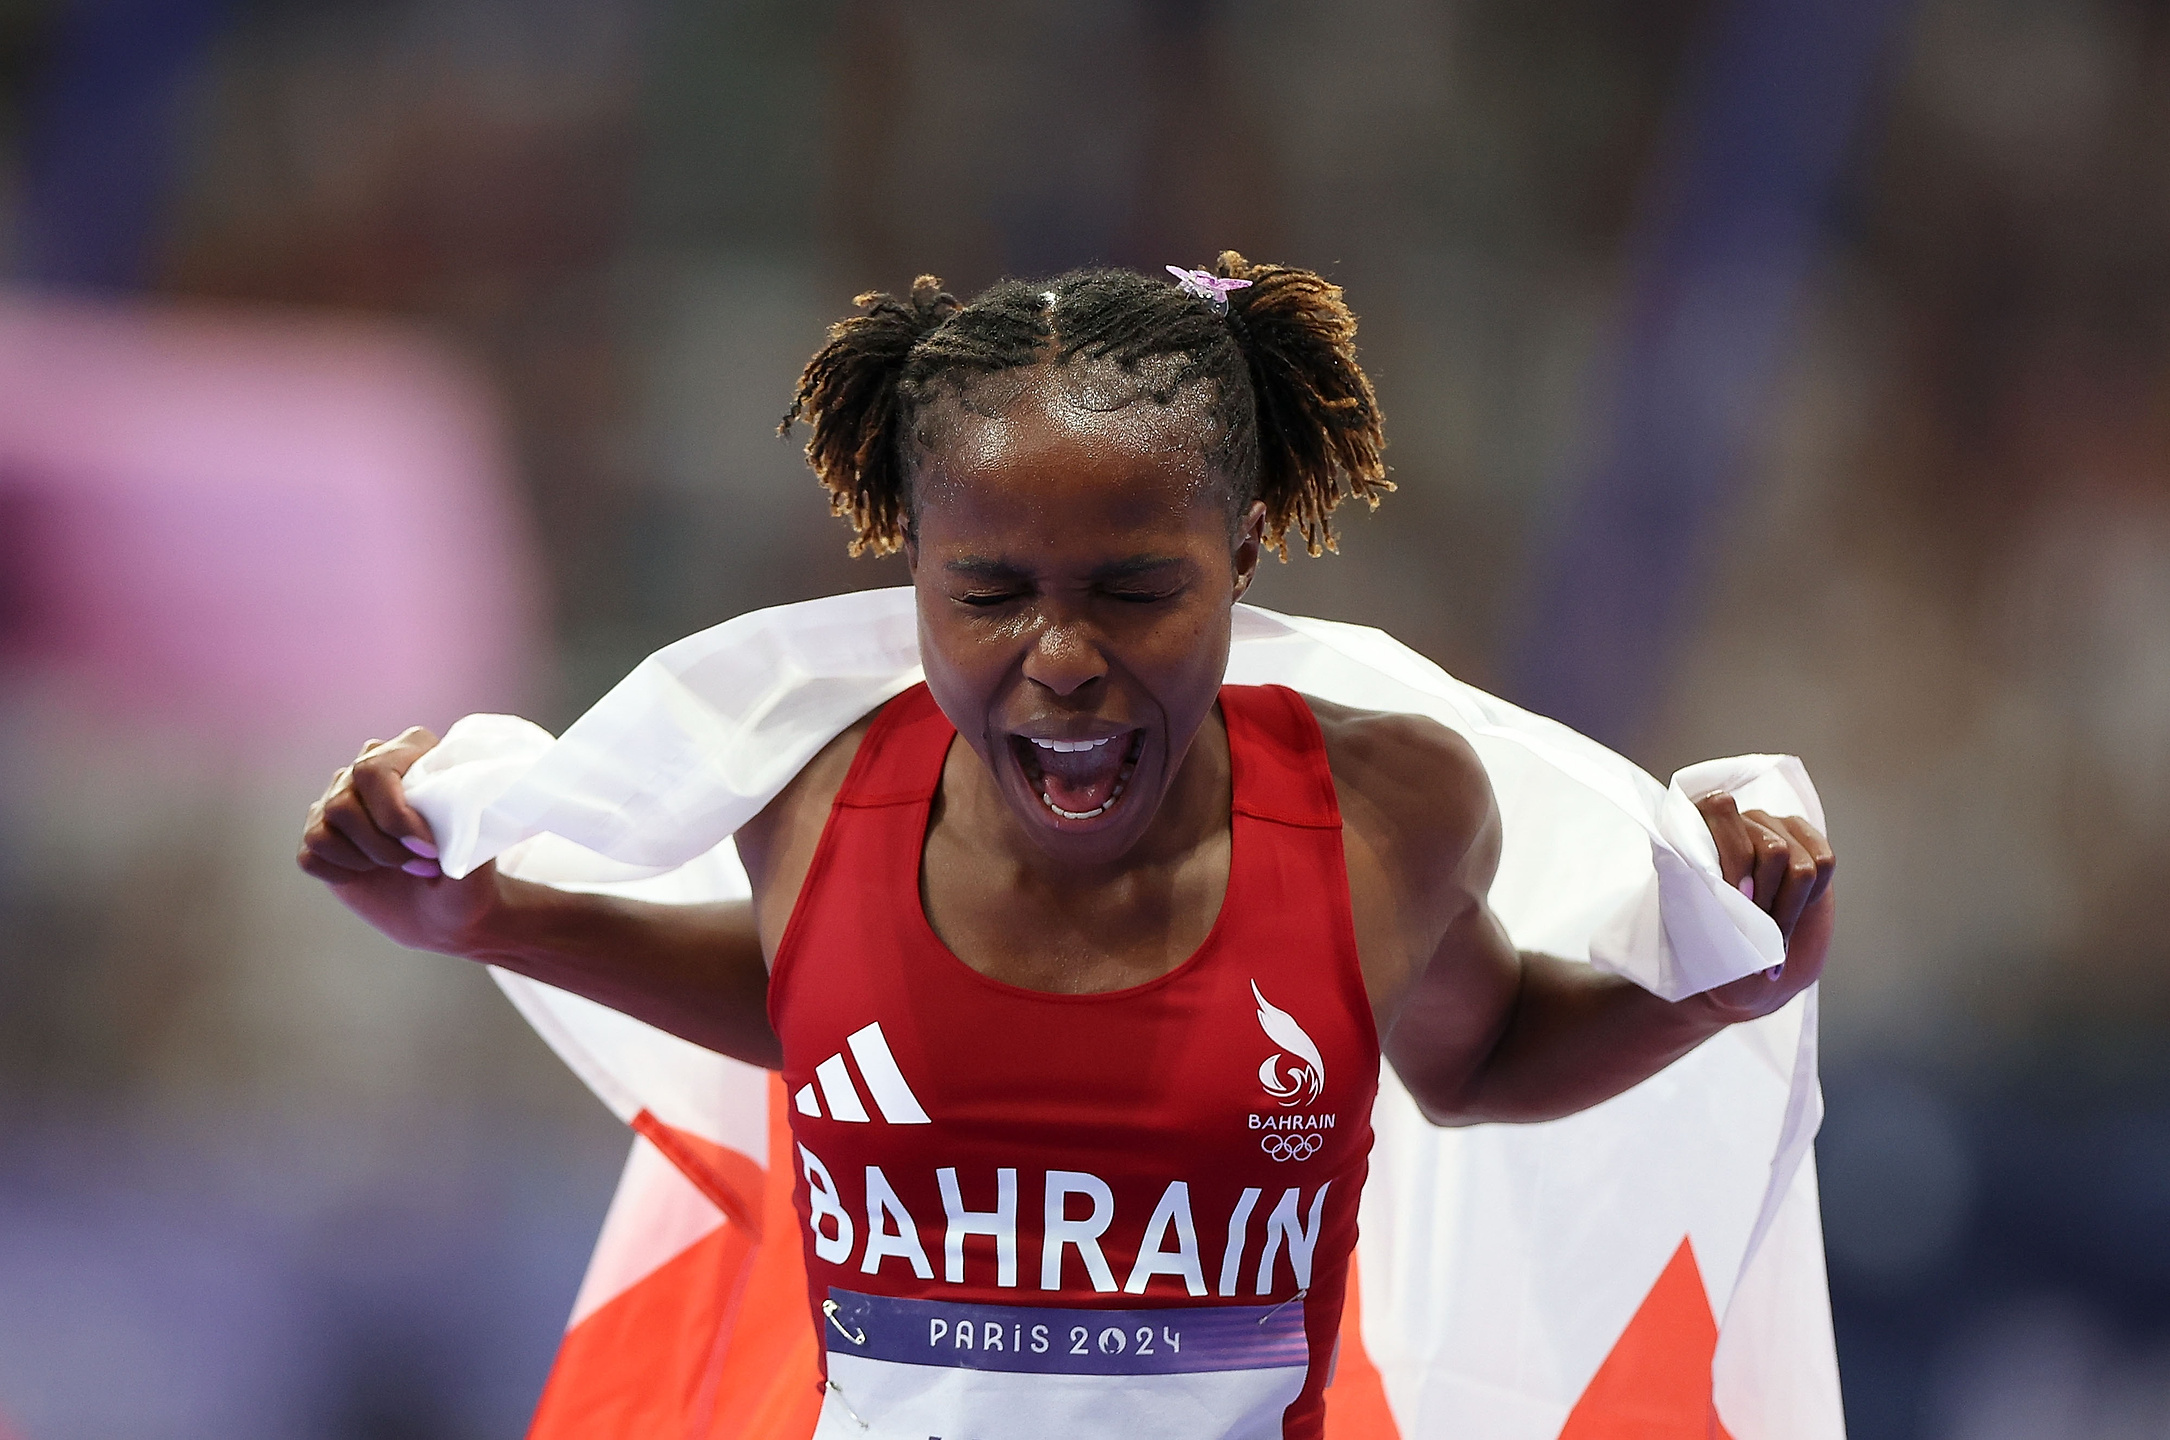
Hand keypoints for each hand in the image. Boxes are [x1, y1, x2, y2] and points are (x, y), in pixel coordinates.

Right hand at [297, 728, 499, 955]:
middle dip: (382, 844)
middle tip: (421, 865)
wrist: (449, 908)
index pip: (374, 769)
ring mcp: (341, 800)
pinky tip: (371, 874)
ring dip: (366, 858)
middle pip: (343, 801)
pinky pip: (311, 853)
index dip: (395, 815)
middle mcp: (369, 768)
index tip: (429, 850)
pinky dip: (342, 872)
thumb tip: (434, 808)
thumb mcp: (473, 847)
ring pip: (325, 825)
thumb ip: (455, 821)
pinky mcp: (321, 835)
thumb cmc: (466, 873)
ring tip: (403, 868)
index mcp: (410, 751)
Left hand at [1691, 790, 1835, 1021]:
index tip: (1738, 902)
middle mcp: (1737, 819)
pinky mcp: (1806, 841)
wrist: (1746, 969)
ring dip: (1789, 909)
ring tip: (1774, 937)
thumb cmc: (1711, 944)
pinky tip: (1793, 915)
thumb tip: (1723, 889)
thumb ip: (1702, 894)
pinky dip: (1812, 898)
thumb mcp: (1695, 920)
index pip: (1720, 810)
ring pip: (1801, 866)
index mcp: (1696, 824)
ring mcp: (1774, 827)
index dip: (1734, 858)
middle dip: (1768, 898)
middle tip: (1757, 929)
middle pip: (1771, 851)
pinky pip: (1824, 862)